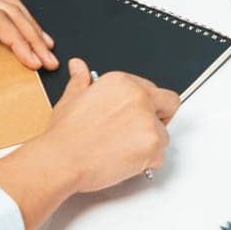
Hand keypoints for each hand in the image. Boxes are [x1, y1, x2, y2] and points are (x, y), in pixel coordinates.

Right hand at [36, 59, 179, 191]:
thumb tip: (78, 66)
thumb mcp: (71, 99)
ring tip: (121, 151)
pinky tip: (125, 162)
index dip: (144, 105)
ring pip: (164, 134)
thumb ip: (81, 81)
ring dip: (148, 144)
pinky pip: (160, 156)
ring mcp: (148, 121)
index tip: (134, 116)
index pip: (151, 89)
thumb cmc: (65, 135)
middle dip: (161, 117)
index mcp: (122, 82)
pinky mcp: (153, 144)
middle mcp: (139, 97)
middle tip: (139, 132)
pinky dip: (147, 163)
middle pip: (169, 103)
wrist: (61, 160)